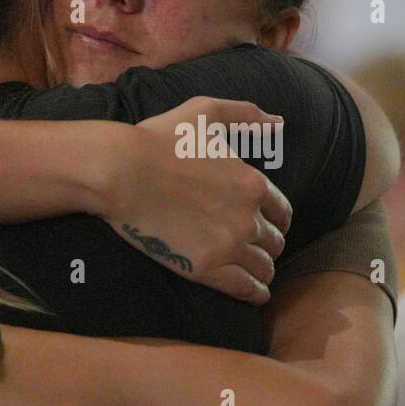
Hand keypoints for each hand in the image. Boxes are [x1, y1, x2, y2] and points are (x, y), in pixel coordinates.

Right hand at [105, 97, 291, 305]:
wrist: (121, 171)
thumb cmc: (159, 139)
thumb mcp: (206, 112)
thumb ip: (246, 115)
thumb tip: (278, 122)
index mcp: (253, 183)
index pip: (282, 213)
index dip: (276, 221)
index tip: (267, 226)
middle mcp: (249, 217)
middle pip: (274, 242)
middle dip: (267, 245)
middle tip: (254, 249)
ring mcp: (230, 245)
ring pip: (264, 268)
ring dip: (262, 270)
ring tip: (254, 272)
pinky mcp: (207, 268)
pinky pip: (246, 288)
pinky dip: (255, 293)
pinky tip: (255, 293)